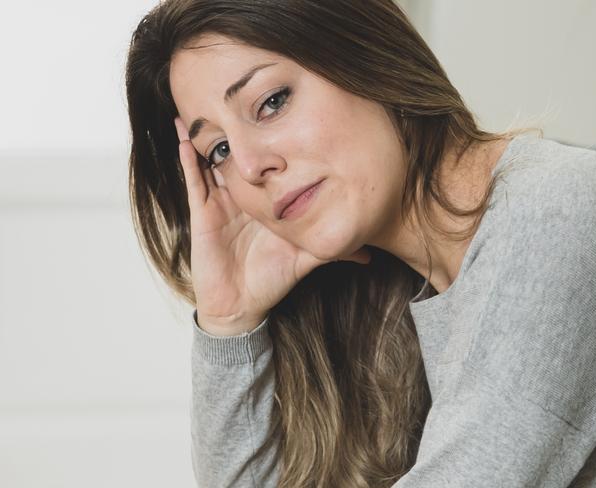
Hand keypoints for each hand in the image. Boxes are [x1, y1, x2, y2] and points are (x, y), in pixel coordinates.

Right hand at [173, 117, 369, 334]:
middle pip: (240, 157)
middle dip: (239, 130)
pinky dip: (188, 160)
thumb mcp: (304, 256)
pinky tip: (185, 137)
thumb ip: (332, 250)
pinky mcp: (203, 214)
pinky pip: (194, 182)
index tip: (280, 115)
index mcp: (265, 202)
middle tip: (240, 97)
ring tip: (207, 105)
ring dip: (210, 136)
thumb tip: (368, 254)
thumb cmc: (272, 277)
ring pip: (214, 161)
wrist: (242, 304)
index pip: (268, 167)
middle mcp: (243, 198)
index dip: (272, 144)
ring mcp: (221, 203)